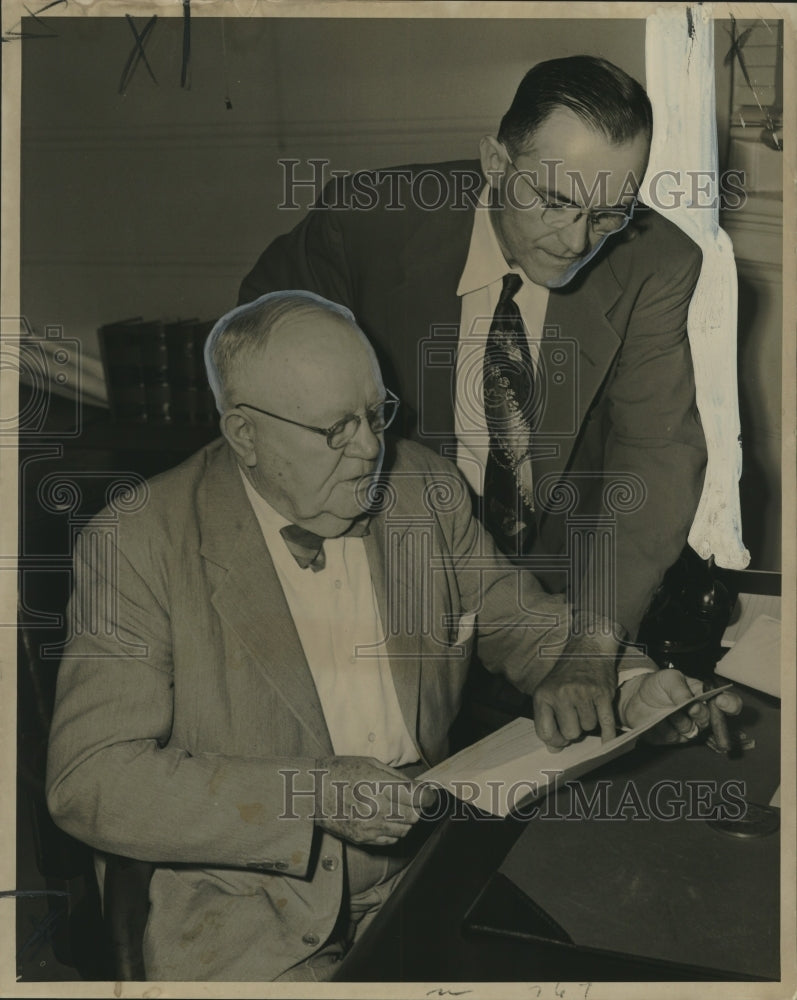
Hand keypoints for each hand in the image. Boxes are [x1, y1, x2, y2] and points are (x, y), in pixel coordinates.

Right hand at [314, 756, 435, 845]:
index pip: (417, 797)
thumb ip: (396, 776)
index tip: (429, 795)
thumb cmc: (339, 772)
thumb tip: (418, 786)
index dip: (428, 797)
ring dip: (406, 820)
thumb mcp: (369, 763)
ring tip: (395, 807)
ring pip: (405, 830)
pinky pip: (391, 840)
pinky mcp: (363, 839)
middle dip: (417, 808)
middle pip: (414, 816)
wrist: (310, 794)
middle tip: (411, 799)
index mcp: (378, 786)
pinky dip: (394, 831)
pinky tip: (384, 819)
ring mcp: (369, 827)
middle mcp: (376, 809)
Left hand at [532, 643, 617, 750]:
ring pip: (589, 728)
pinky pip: (606, 723)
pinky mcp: (601, 693)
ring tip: (587, 707)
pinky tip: (607, 740)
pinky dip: (608, 734)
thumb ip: (548, 720)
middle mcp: (561, 694)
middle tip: (577, 719)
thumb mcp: (549, 692)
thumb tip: (554, 749)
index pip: (545, 732)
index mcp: (543, 695)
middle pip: (570, 733)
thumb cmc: (567, 675)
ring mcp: (582, 693)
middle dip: (575, 730)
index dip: (555, 741)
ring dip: (590, 722)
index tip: (561, 741)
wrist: (588, 649)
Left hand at [617, 669, 742, 744]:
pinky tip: (658, 721)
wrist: (635, 697)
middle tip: (691, 708)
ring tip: (667, 712)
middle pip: (713, 721)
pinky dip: (665, 728)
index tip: (722, 702)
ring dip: (680, 721)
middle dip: (701, 715)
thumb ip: (681, 689)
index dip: (730, 705)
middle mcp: (700, 715)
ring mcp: (688, 729)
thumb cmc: (657, 685)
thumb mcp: (669, 678)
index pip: (728, 703)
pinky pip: (673, 737)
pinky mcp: (673, 739)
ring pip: (692, 731)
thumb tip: (691, 703)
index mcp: (705, 696)